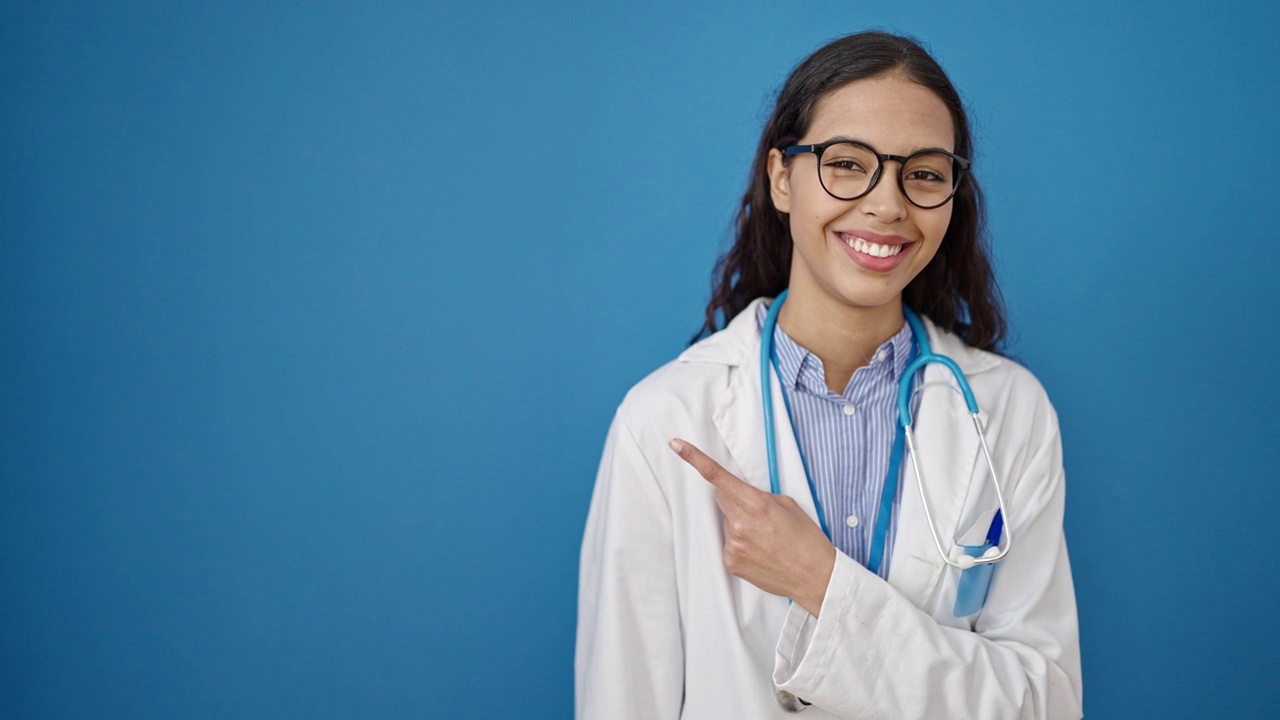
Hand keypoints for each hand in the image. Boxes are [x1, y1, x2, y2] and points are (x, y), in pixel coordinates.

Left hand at [669, 438, 835, 616]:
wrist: (815, 577)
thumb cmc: (807, 540)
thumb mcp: (788, 505)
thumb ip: (760, 496)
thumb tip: (743, 495)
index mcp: (755, 504)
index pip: (716, 476)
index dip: (694, 458)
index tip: (676, 445)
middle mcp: (739, 524)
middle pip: (722, 498)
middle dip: (736, 498)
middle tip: (759, 512)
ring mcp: (733, 545)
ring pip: (727, 522)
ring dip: (741, 523)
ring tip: (767, 538)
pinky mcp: (731, 562)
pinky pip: (729, 542)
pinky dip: (741, 543)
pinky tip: (761, 551)